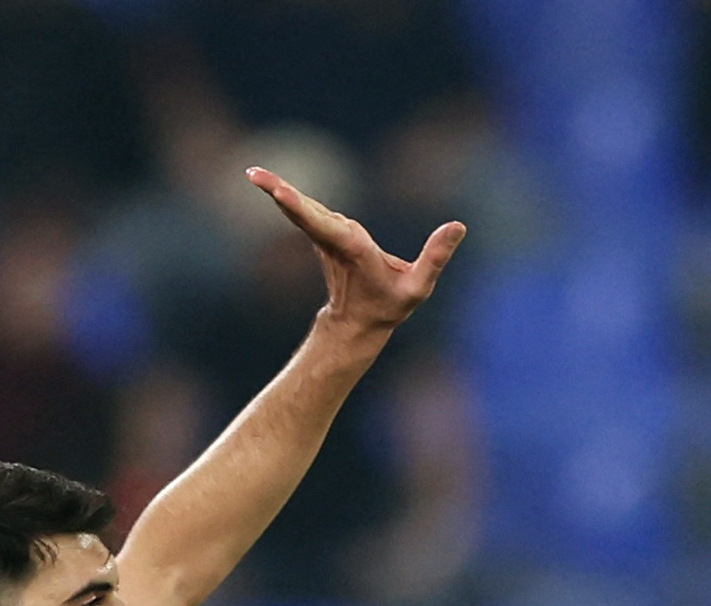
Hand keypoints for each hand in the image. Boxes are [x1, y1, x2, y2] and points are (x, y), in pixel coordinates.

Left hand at [251, 165, 462, 335]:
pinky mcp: (323, 234)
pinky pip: (302, 210)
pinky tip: (266, 182)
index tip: (278, 193)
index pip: (324, 224)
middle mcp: (333, 240)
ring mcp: (324, 238)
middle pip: (302, 211)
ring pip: (300, 209)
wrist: (357, 325)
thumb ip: (436, 257)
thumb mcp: (418, 288)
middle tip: (252, 174)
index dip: (302, 207)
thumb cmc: (388, 306)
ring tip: (253, 174)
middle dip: (278, 192)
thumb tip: (458, 226)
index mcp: (351, 250)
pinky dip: (286, 196)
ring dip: (277, 190)